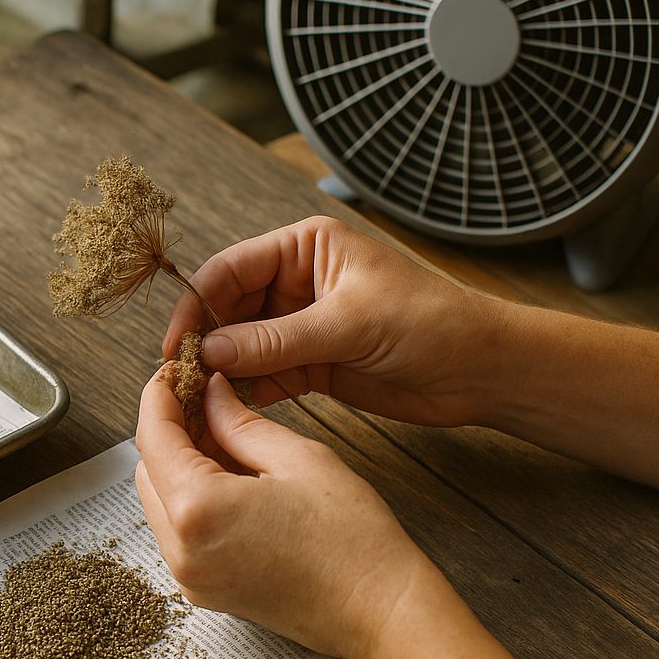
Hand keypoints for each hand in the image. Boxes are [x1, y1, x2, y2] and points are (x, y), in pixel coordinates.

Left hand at [135, 368, 435, 658]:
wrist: (379, 612)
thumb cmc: (352, 542)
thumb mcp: (298, 458)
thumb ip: (240, 422)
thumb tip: (210, 394)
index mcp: (198, 509)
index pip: (153, 436)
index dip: (159, 395)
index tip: (173, 372)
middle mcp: (181, 549)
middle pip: (146, 470)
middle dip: (168, 430)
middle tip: (203, 399)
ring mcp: (189, 576)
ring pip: (158, 502)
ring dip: (179, 466)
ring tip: (223, 437)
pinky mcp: (203, 590)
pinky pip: (178, 533)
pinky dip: (191, 500)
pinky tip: (229, 478)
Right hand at [165, 216, 503, 428]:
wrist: (481, 370)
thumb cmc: (432, 323)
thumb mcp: (349, 325)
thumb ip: (277, 339)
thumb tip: (211, 350)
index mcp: (306, 248)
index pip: (231, 269)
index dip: (197, 304)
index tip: (177, 343)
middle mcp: (297, 283)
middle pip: (227, 309)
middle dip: (206, 342)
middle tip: (184, 378)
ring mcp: (302, 325)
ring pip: (241, 346)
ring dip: (222, 371)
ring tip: (200, 399)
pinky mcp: (310, 363)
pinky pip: (263, 375)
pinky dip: (245, 391)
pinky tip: (230, 409)